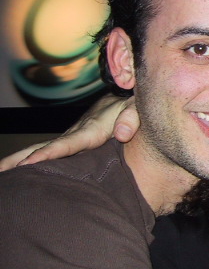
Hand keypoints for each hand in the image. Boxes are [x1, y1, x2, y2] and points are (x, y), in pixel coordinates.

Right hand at [0, 94, 137, 169]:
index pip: (66, 144)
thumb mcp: (134, 108)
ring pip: (41, 149)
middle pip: (44, 148)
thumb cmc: (129, 104)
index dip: (48, 153)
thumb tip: (122, 135)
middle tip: (0, 171)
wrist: (122, 95)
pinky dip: (29, 159)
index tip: (29, 163)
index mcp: (90, 130)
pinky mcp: (72, 141)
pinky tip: (19, 170)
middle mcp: (75, 134)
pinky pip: (49, 151)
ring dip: (18, 160)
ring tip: (1, 173)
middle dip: (20, 159)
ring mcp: (71, 138)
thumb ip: (131, 119)